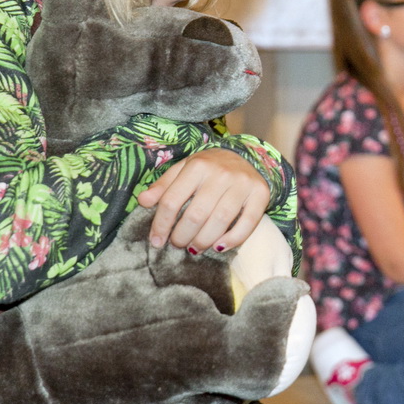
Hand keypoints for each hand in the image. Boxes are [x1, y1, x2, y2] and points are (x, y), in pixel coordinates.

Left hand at [136, 148, 268, 253]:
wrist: (245, 156)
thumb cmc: (208, 168)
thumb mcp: (183, 170)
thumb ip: (163, 186)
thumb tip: (142, 201)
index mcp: (197, 165)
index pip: (172, 201)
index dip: (161, 225)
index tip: (156, 241)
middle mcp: (221, 173)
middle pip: (196, 215)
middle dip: (182, 237)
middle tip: (178, 244)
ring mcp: (243, 184)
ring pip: (220, 221)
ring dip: (203, 241)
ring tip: (195, 248)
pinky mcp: (260, 194)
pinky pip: (247, 224)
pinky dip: (232, 240)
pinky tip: (219, 247)